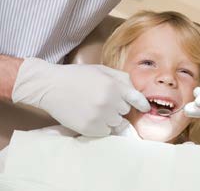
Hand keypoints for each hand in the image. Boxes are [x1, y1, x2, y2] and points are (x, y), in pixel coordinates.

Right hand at [12, 58, 149, 135]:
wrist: (51, 86)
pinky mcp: (89, 129)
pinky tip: (89, 116)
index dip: (142, 104)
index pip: (136, 99)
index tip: (145, 108)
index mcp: (113, 85)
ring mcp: (99, 116)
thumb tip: (134, 90)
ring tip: (95, 108)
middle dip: (118, 106)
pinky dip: (100, 127)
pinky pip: (105, 132)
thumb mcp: (101, 69)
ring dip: (110, 117)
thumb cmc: (77, 75)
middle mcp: (109, 102)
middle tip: (103, 100)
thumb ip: (120, 78)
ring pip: (116, 123)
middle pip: (125, 111)